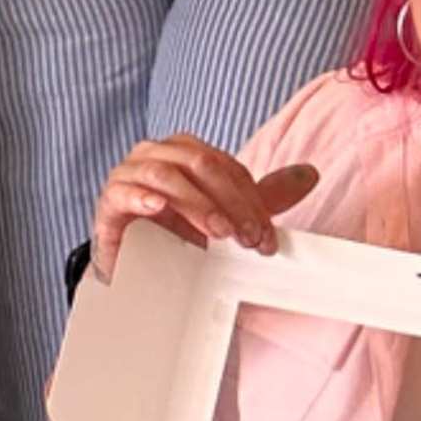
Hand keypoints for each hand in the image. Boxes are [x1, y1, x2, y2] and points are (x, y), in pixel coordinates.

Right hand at [85, 135, 318, 284]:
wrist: (138, 268)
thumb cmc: (181, 236)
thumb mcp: (228, 216)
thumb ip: (264, 196)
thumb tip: (311, 174)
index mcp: (186, 151)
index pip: (226, 166)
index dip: (251, 199)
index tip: (267, 237)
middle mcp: (157, 154)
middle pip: (200, 163)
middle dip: (231, 202)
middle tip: (248, 238)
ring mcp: (129, 174)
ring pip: (167, 174)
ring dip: (198, 204)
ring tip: (219, 232)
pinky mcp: (109, 201)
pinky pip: (124, 190)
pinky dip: (143, 196)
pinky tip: (158, 209)